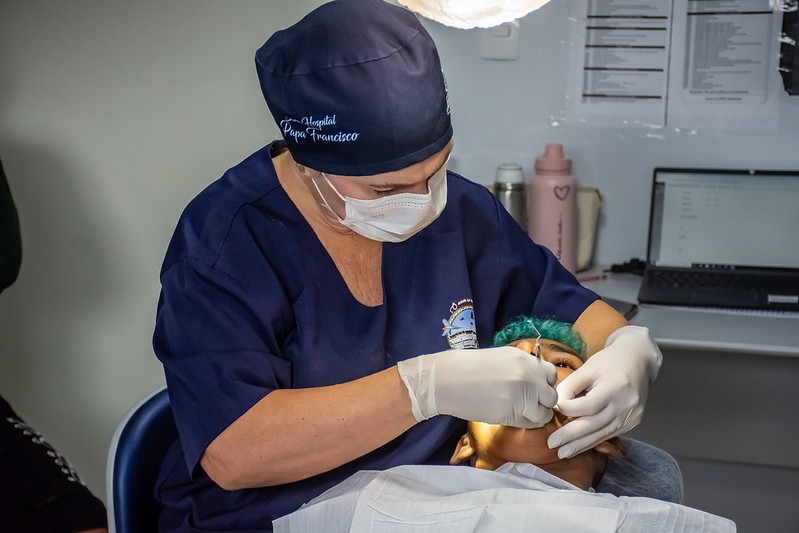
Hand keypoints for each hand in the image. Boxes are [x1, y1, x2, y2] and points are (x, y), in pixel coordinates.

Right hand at [397, 346, 557, 427]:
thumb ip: (522, 367)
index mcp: (524, 359)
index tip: (534, 390)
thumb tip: (537, 381)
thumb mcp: (500, 358)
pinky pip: (529, 423)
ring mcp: (521, 394)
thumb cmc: (468, 368)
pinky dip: (524, 424)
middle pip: (551, 396)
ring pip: (544, 413)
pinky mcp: (511, 413)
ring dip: (535, 416)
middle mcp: (528, 375)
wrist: (446, 380)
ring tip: (519, 413)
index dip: (544, 385)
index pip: (551, 375)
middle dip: (542, 403)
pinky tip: (510, 417)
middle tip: (528, 405)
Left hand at [547, 325, 661, 458]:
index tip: (552, 410)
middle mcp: (627, 403)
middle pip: (595, 424)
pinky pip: (609, 434)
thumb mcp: (588, 367)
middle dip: (571, 436)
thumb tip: (555, 406)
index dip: (569, 410)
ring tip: (562, 453)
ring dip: (580, 445)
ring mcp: (632, 415)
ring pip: (602, 434)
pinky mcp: (632, 422)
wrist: (638, 361)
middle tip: (552, 443)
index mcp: (617, 385)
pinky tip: (578, 447)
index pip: (589, 405)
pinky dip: (592, 441)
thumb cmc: (610, 361)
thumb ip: (571, 386)